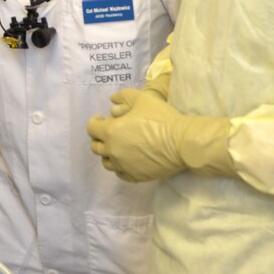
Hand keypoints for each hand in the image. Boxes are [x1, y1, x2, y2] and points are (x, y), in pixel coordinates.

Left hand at [88, 86, 235, 181]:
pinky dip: (120, 166)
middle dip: (100, 138)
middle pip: (96, 147)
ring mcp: (123, 166)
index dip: (95, 121)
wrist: (181, 142)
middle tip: (110, 132)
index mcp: (111, 132)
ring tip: (118, 147)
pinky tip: (127, 159)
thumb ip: (123, 96)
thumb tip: (112, 100)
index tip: (102, 118)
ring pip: (106, 162)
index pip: (91, 128)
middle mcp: (113, 151)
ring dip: (108, 153)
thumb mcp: (142, 98)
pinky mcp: (135, 176)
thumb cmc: (161, 118)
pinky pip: (120, 173)